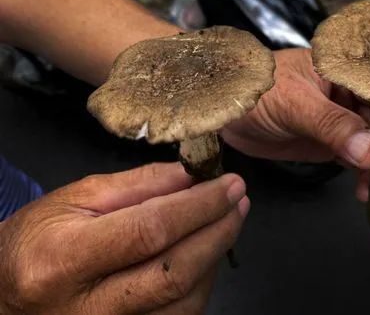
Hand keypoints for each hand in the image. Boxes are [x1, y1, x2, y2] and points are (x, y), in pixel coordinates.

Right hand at [0, 162, 248, 314]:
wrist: (5, 294)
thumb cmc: (40, 238)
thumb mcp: (78, 197)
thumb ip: (140, 185)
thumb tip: (194, 175)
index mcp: (64, 259)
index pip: (150, 230)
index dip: (199, 206)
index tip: (230, 183)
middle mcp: (86, 309)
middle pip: (173, 273)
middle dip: (218, 231)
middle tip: (239, 200)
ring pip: (184, 304)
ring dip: (215, 258)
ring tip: (226, 221)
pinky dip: (201, 283)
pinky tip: (204, 254)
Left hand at [221, 48, 369, 200]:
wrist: (218, 111)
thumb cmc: (253, 91)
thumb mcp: (294, 104)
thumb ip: (332, 125)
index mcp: (344, 70)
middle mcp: (346, 92)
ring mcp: (338, 118)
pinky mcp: (326, 140)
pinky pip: (353, 157)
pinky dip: (362, 174)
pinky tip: (364, 190)